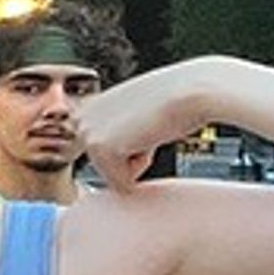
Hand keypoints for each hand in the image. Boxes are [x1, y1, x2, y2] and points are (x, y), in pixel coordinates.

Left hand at [70, 62, 219, 190]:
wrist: (193, 91)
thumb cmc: (173, 102)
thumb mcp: (135, 113)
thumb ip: (120, 129)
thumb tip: (119, 145)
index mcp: (88, 110)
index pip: (104, 156)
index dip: (133, 147)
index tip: (144, 122)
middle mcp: (80, 119)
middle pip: (106, 167)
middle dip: (133, 156)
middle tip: (148, 127)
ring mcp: (86, 133)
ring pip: (114, 175)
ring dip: (138, 160)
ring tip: (148, 130)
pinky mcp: (99, 148)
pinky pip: (122, 183)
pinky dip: (142, 166)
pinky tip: (149, 136)